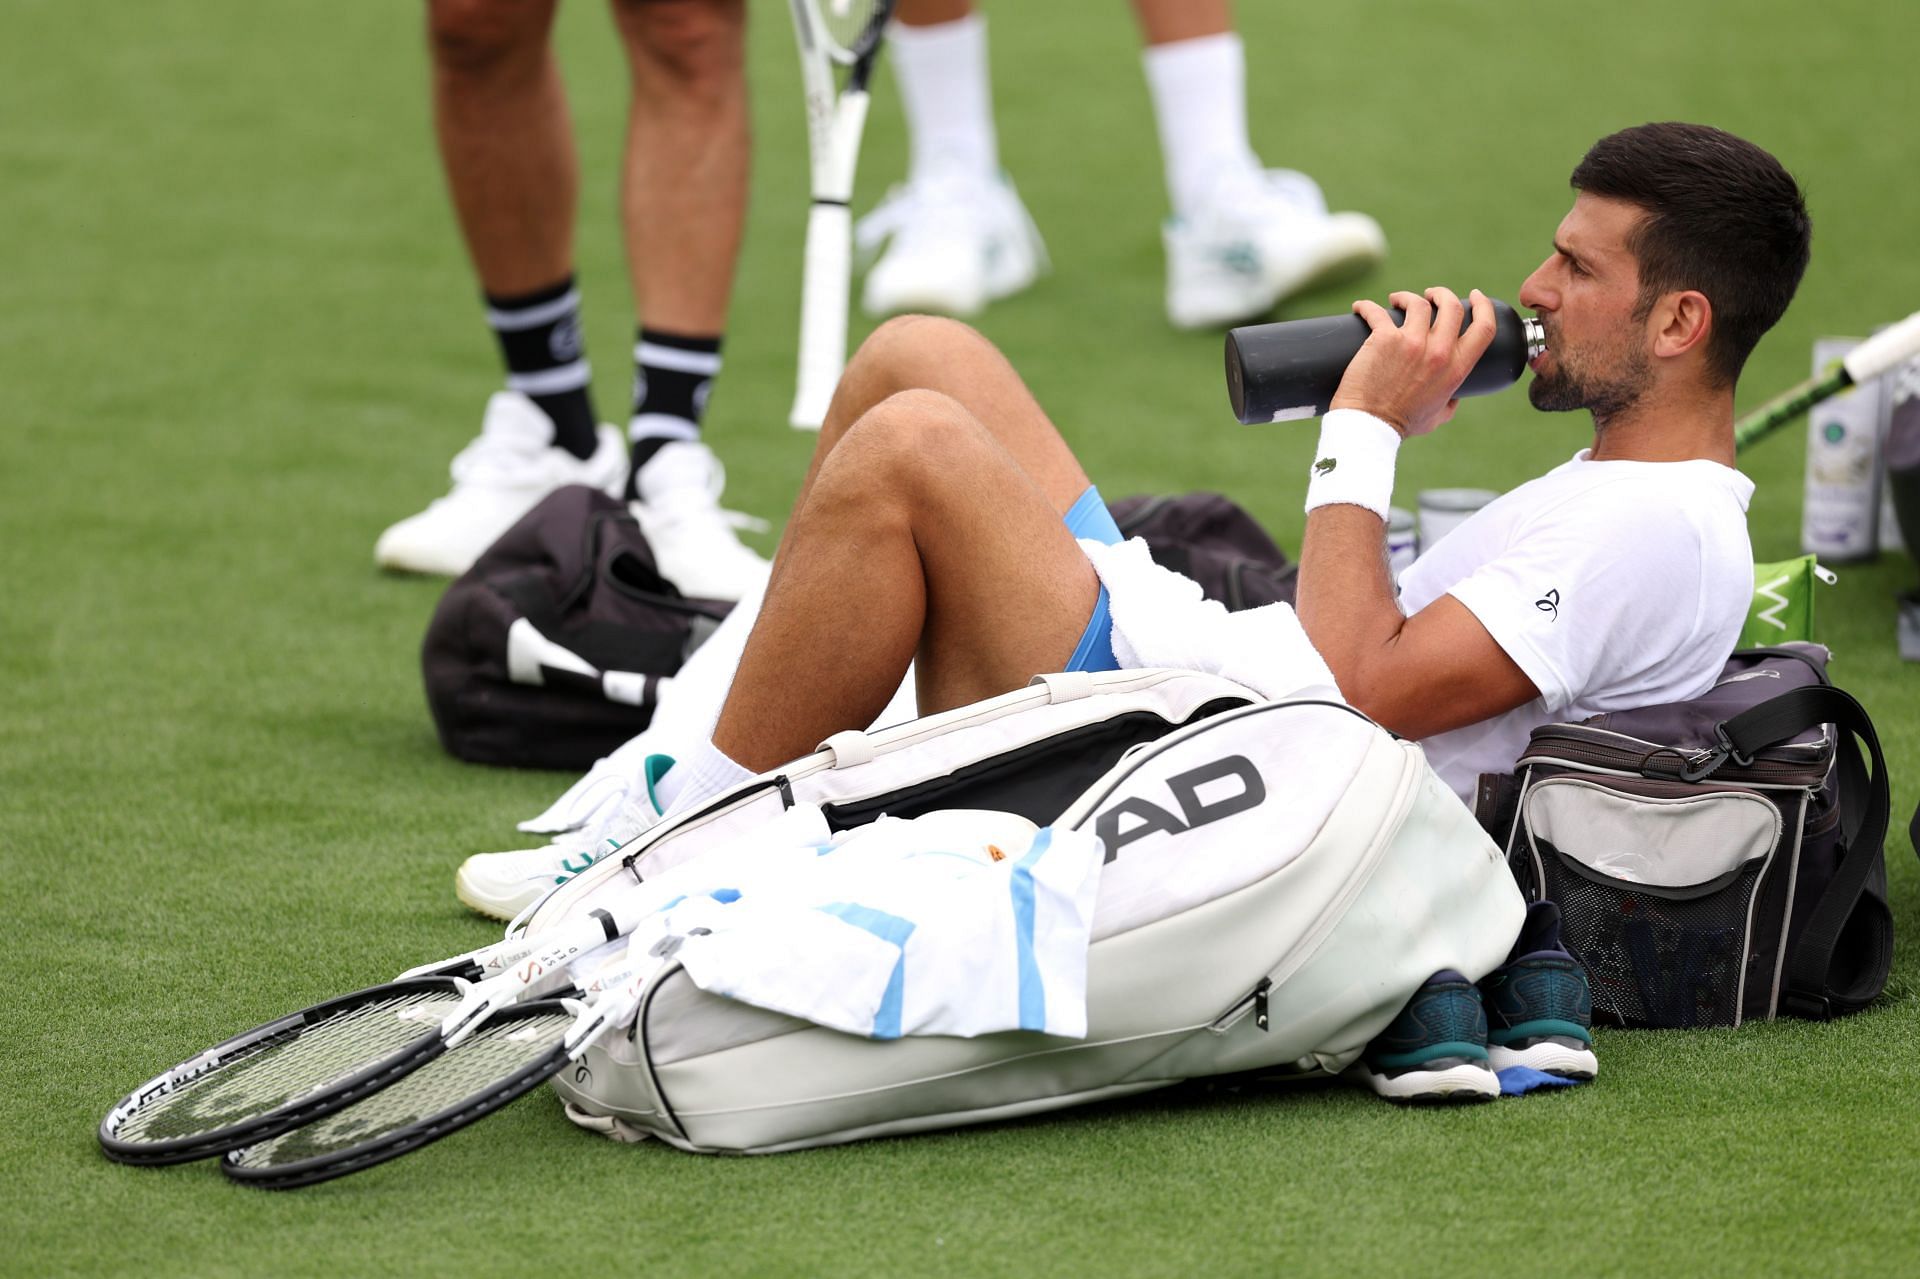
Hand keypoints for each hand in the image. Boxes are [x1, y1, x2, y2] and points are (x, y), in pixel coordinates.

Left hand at [1328, 287, 1498, 436]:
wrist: (1370, 426)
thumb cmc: (1402, 424)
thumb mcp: (1439, 416)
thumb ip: (1451, 404)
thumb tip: (1456, 396)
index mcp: (1457, 368)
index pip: (1484, 328)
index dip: (1483, 306)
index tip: (1475, 296)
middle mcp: (1439, 352)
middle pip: (1451, 306)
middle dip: (1442, 294)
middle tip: (1430, 296)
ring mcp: (1411, 343)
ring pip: (1417, 303)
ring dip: (1407, 297)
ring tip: (1396, 301)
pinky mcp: (1383, 339)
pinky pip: (1376, 311)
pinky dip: (1366, 306)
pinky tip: (1360, 308)